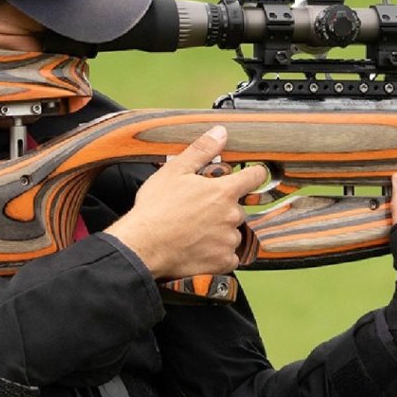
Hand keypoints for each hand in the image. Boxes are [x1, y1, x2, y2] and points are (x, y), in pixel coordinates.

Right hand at [104, 126, 266, 280]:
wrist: (142, 246)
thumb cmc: (156, 209)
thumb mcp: (175, 171)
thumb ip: (201, 151)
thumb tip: (220, 133)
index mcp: (224, 191)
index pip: (254, 177)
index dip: (253, 174)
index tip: (251, 176)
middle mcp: (232, 215)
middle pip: (238, 208)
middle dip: (223, 208)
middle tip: (198, 210)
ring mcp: (228, 240)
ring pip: (232, 233)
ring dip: (220, 232)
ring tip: (193, 231)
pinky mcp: (222, 262)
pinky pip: (228, 257)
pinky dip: (217, 254)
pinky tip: (198, 248)